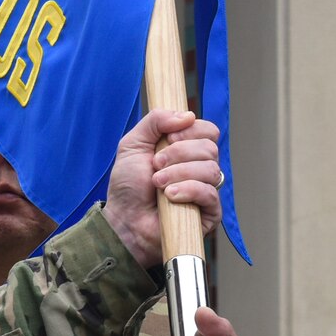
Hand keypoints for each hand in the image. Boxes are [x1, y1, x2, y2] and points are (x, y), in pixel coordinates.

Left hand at [101, 110, 222, 268]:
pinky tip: (170, 197)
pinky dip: (189, 190)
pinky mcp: (210, 213)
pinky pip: (210, 193)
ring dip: (179, 173)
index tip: (168, 138)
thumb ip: (155, 121)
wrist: (124, 220)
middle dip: (179, 154)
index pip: (208, 131)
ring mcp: (206, 190)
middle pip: (210, 148)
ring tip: (158, 183)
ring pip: (211, 169)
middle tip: (156, 165)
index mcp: (187, 150)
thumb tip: (188, 114)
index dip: (191, 131)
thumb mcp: (133, 144)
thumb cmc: (128, 186)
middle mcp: (200, 168)